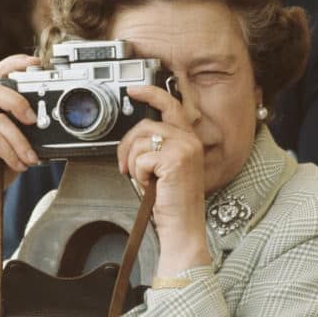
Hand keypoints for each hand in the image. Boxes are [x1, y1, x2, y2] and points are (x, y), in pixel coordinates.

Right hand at [0, 55, 40, 237]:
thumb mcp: (20, 144)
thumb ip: (30, 129)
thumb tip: (57, 124)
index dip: (15, 63)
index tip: (36, 62)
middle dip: (19, 102)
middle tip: (36, 121)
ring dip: (20, 141)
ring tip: (32, 158)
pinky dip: (10, 152)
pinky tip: (20, 164)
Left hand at [116, 84, 210, 275]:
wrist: (182, 226)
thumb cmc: (172, 202)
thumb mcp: (164, 168)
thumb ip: (157, 147)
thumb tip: (135, 137)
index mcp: (189, 139)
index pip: (171, 106)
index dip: (151, 93)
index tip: (134, 89)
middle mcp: (190, 140)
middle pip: (145, 125)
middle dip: (128, 146)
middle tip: (127, 166)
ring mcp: (184, 148)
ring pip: (140, 141)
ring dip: (134, 164)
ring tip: (145, 180)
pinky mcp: (174, 160)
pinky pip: (140, 158)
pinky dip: (138, 175)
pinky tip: (150, 185)